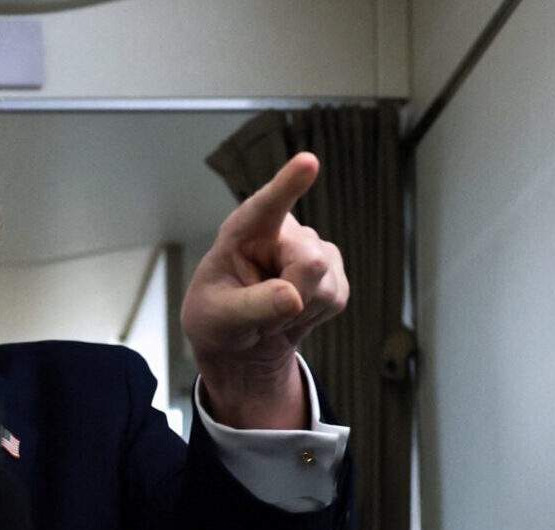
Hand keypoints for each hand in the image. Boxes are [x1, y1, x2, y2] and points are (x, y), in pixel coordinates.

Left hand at [181, 152, 348, 428]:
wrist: (238, 341)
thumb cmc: (218, 319)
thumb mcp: (220, 317)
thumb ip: (254, 306)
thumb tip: (294, 298)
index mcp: (244, 231)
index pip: (266, 206)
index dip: (288, 184)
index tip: (307, 162)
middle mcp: (282, 232)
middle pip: (311, 263)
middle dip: (293, 300)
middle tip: (260, 317)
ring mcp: (312, 248)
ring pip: (327, 286)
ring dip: (299, 314)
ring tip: (272, 314)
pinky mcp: (333, 271)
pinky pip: (336, 298)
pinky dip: (314, 318)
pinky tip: (293, 315)